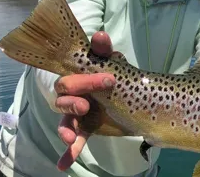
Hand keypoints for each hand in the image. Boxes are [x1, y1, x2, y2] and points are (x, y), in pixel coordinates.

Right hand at [54, 31, 115, 170]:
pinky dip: (68, 153)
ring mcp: (80, 113)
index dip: (85, 80)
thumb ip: (105, 52)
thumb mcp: (115, 65)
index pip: (71, 76)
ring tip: (70, 137)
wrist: (136, 100)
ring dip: (66, 129)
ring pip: (66, 120)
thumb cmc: (120, 77)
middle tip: (90, 104)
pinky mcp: (86, 128)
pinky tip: (63, 164)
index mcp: (80, 77)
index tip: (109, 79)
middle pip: (64, 97)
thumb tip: (99, 35)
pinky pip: (75, 141)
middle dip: (75, 100)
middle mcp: (76, 93)